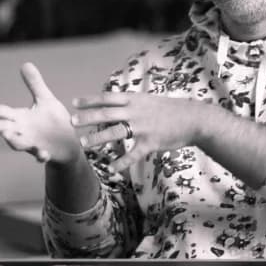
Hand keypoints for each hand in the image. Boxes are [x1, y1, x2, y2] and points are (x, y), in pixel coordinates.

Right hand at [0, 62, 79, 164]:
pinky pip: (41, 156)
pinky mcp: (46, 153)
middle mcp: (22, 132)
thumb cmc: (54, 122)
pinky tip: (43, 154)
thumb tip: (25, 63)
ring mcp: (33, 144)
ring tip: (7, 133)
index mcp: (20, 118)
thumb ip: (35, 84)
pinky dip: (41, 155)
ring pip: (19, 144)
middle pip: (1, 128)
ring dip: (13, 140)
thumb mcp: (46, 100)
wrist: (69, 144)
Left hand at [72, 92, 207, 170]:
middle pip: (106, 114)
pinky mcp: (151, 143)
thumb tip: (113, 103)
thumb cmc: (170, 110)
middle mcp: (136, 112)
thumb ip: (131, 103)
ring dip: (97, 138)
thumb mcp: (149, 101)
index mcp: (135, 100)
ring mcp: (143, 127)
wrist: (193, 119)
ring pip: (115, 133)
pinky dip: (122, 162)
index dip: (90, 100)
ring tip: (83, 144)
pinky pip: (133, 154)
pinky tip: (111, 168)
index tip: (74, 102)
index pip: (108, 98)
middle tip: (71, 121)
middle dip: (87, 117)